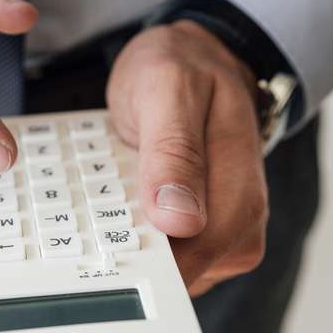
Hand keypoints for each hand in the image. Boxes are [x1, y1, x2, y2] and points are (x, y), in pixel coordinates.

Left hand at [107, 20, 268, 295]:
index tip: (101, 260)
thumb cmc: (184, 68)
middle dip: (132, 255)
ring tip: (103, 209)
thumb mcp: (168, 90)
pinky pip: (168, 254)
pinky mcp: (208, 234)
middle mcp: (243, 222)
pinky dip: (138, 236)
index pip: (197, 258)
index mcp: (242, 190)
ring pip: (173, 271)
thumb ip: (174, 153)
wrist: (199, 58)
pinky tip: (118, 211)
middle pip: (183, 275)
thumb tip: (181, 221)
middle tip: (88, 226)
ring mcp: (227, 232)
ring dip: (132, 247)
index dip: (149, 268)